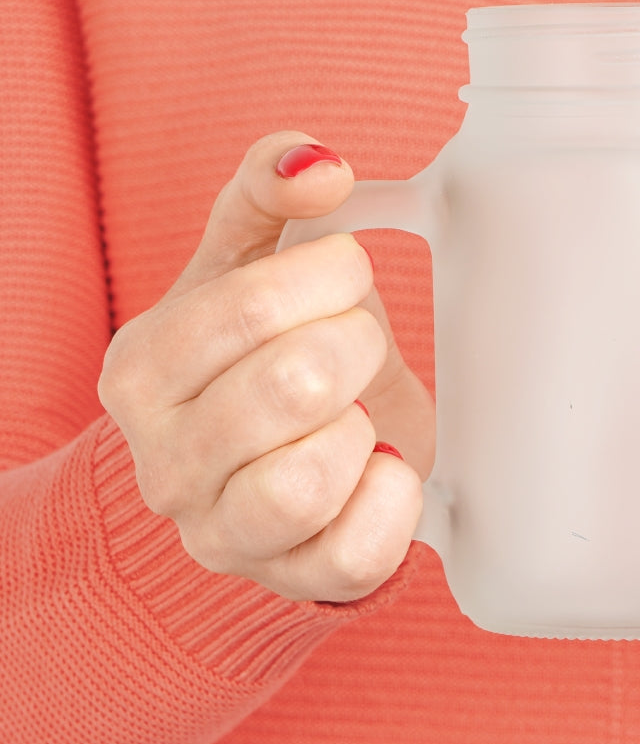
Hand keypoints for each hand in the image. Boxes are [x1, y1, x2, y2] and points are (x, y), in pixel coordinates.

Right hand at [98, 132, 433, 602]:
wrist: (270, 455)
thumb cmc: (260, 349)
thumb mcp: (249, 258)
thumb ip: (268, 190)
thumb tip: (317, 163)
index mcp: (142, 369)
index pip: (251, 306)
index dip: (330, 276)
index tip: (345, 275)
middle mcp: (164, 462)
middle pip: (294, 385)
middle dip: (356, 345)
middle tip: (356, 344)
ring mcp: (222, 533)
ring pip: (308, 480)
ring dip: (362, 427)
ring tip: (356, 410)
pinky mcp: (292, 580)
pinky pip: (356, 553)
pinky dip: (393, 498)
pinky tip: (381, 464)